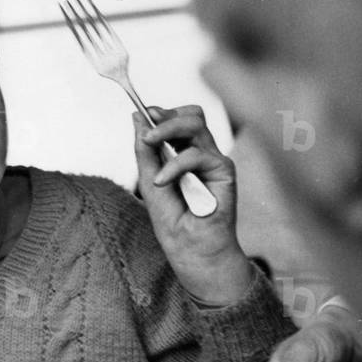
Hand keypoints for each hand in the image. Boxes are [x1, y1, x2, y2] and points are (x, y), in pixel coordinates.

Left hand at [133, 106, 250, 304]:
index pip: (178, 119)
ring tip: (149, 142)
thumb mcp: (149, 180)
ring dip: (167, 129)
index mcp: (184, 152)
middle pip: (191, 115)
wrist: (190, 248)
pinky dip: (175, 164)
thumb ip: (145, 150)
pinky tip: (162, 181)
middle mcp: (201, 153)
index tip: (142, 112)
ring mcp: (214, 160)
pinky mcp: (225, 171)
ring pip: (196, 124)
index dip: (161, 113)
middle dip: (166, 116)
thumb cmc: (172, 219)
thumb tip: (137, 116)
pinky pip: (198, 154)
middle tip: (147, 129)